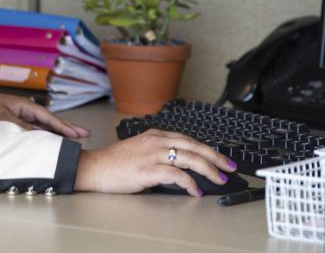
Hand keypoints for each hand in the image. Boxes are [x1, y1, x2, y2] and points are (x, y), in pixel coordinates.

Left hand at [0, 89, 89, 138]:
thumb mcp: (2, 119)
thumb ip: (22, 128)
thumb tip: (41, 136)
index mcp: (24, 106)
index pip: (49, 118)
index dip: (65, 127)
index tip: (80, 133)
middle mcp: (24, 110)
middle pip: (50, 121)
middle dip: (67, 127)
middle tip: (85, 134)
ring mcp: (19, 116)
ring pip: (42, 126)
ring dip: (56, 132)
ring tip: (72, 138)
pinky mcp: (13, 123)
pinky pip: (32, 130)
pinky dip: (42, 135)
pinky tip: (48, 140)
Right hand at [73, 129, 236, 195]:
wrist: (94, 167)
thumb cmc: (115, 162)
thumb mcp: (140, 150)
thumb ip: (160, 153)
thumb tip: (182, 167)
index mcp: (156, 135)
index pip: (190, 139)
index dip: (208, 149)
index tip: (221, 158)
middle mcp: (156, 141)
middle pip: (195, 146)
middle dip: (216, 157)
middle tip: (230, 167)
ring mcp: (153, 154)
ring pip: (190, 158)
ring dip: (208, 170)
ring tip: (218, 179)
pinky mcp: (148, 170)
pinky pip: (176, 175)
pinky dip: (190, 183)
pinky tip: (195, 190)